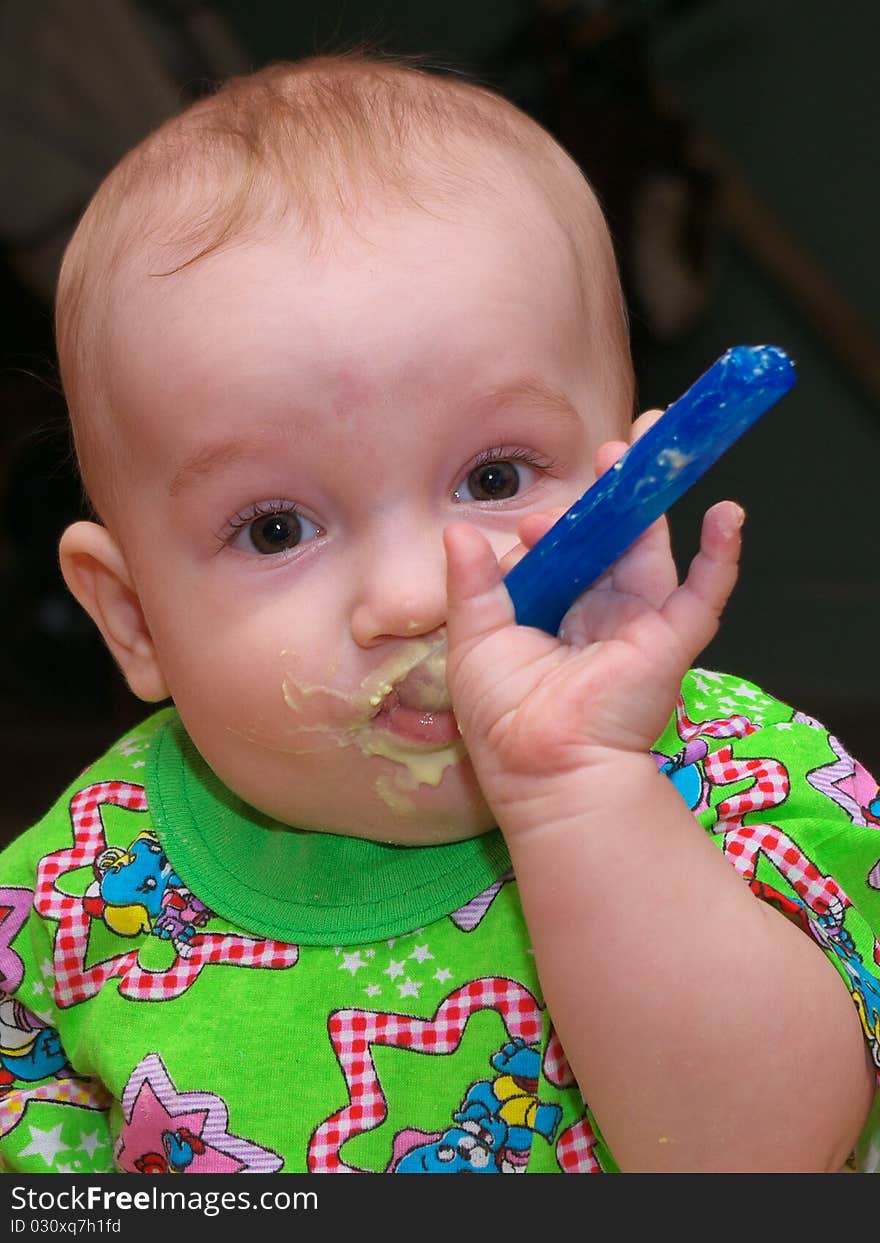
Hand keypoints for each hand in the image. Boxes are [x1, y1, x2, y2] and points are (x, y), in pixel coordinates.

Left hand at [443, 428, 742, 827]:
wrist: (545, 769)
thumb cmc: (504, 717)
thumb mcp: (474, 641)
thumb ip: (471, 585)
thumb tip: (457, 532)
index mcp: (551, 615)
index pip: (561, 553)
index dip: (554, 527)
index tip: (537, 523)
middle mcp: (596, 614)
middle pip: (611, 540)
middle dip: (614, 491)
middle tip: (617, 445)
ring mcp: (637, 624)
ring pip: (650, 549)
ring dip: (653, 499)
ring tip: (652, 443)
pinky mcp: (671, 640)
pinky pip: (706, 592)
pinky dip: (722, 554)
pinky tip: (728, 514)